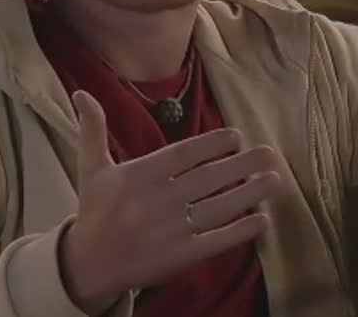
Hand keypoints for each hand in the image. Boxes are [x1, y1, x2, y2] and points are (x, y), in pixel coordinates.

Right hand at [59, 91, 284, 314]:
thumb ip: (93, 130)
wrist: (88, 265)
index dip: (214, 143)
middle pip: (210, 177)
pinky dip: (241, 230)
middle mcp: (160, 200)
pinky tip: (263, 220)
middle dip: (243, 164)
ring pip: (220, 207)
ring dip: (251, 193)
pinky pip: (217, 240)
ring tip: (276, 180)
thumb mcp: (92, 169)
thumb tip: (81, 92)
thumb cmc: (94, 212)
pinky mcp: (180, 256)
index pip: (186, 153)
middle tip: (271, 153)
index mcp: (141, 175)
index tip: (237, 137)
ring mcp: (172, 229)